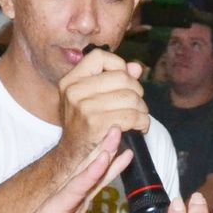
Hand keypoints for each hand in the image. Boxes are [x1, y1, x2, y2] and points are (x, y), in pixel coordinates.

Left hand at [0, 128, 132, 212]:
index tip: (104, 156)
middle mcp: (60, 202)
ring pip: (90, 175)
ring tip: (120, 137)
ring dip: (105, 156)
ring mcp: (68, 204)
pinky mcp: (75, 208)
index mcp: (51, 212)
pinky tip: (119, 161)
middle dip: (99, 152)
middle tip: (115, 130)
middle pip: (83, 173)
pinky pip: (94, 186)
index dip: (89, 174)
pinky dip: (107, 173)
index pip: (73, 190)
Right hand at [57, 50, 148, 165]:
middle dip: (137, 91)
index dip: (118, 65)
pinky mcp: (96, 123)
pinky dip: (142, 122)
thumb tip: (136, 68)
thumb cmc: (86, 124)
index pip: (99, 56)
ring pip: (130, 97)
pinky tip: (140, 126)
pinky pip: (132, 115)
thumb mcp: (92, 98)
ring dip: (142, 108)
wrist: (73, 156)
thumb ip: (114, 78)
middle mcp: (74, 91)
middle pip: (121, 77)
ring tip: (139, 116)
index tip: (124, 80)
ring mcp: (84, 107)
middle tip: (137, 104)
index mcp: (71, 80)